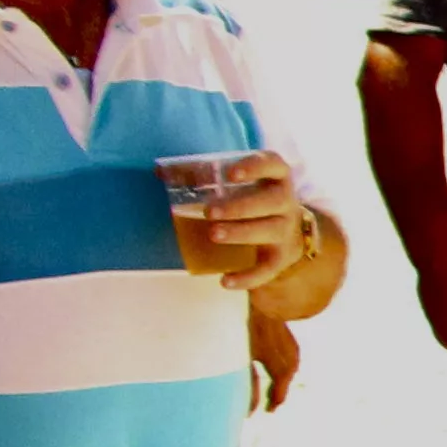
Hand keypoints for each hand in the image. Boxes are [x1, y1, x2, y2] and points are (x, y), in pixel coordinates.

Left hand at [183, 152, 317, 294]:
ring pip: (269, 230)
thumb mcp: (234, 185)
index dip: (255, 167)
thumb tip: (160, 171)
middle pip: (271, 201)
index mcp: (274, 178)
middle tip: (209, 211)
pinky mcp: (280, 257)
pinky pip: (267, 269)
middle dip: (240, 206)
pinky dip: (248, 277)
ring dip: (241, 233)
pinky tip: (225, 281)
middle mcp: (285, 203)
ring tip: (213, 234)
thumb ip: (199, 176)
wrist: (286, 233)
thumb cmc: (251, 200)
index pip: (273, 165)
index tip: (230, 174)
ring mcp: (285, 230)